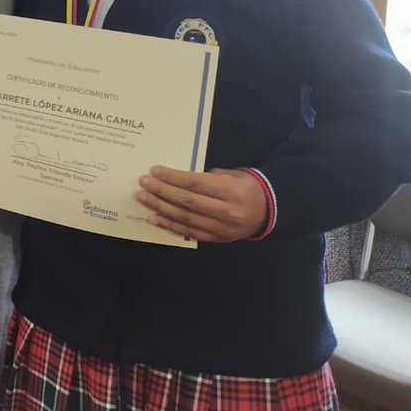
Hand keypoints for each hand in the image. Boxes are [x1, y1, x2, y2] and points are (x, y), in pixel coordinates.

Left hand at [135, 166, 266, 242]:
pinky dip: (169, 225)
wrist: (268, 211)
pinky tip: (154, 218)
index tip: (154, 171)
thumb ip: (207, 176)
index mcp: (232, 191)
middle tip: (143, 183)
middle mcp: (227, 212)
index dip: (172, 178)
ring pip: (185, 218)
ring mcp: (221, 228)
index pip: (196, 184)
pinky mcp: (216, 239)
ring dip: (160, 208)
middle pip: (187, 202)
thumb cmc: (247, 186)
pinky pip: (188, 232)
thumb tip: (178, 178)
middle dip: (162, 192)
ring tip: (142, 198)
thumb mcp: (233, 174)